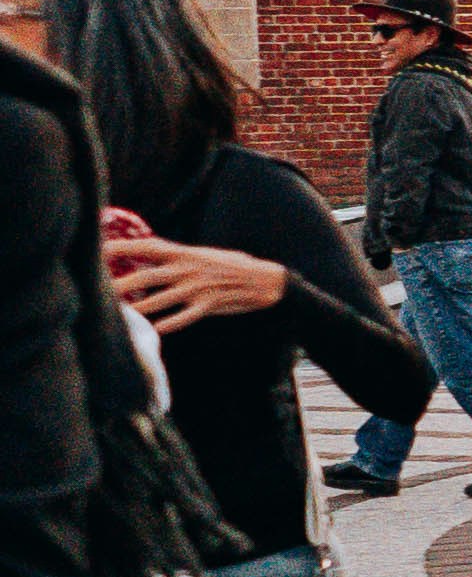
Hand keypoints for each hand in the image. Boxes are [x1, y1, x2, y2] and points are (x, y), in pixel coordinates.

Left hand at [103, 237, 286, 328]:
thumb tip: (150, 255)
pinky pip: (185, 316)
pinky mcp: (209, 304)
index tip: (100, 250)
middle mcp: (188, 269)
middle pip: (146, 276)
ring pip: (160, 299)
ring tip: (120, 316)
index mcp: (185, 253)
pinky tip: (155, 330)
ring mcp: (198, 288)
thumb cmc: (233, 265)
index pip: (147, 246)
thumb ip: (178, 257)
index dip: (122, 247)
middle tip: (100, 292)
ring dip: (138, 309)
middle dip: (121, 285)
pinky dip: (169, 324)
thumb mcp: (205, 254)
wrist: (267, 279)